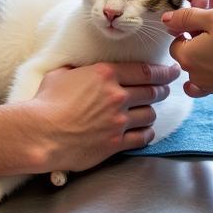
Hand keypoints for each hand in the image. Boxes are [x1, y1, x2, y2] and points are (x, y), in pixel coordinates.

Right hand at [30, 61, 179, 171]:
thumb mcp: (61, 73)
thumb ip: (78, 70)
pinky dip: (147, 133)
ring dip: (151, 111)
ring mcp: (118, 121)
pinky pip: (142, 137)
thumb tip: (78, 69)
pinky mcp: (115, 143)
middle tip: (165, 89)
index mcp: (106, 74)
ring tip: (150, 110)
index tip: (171, 70)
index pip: (144, 71)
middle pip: (152, 91)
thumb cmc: (45, 101)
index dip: (162, 71)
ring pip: (149, 114)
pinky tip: (145, 131)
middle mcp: (117, 96)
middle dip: (162, 89)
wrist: (40, 133)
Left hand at [163, 7, 212, 99]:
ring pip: (205, 60)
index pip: (176, 39)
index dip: (189, 25)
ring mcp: (211, 85)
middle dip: (203, 32)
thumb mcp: (212, 18)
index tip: (206, 15)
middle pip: (192, 49)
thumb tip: (167, 19)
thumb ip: (186, 17)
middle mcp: (194, 75)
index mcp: (185, 56)